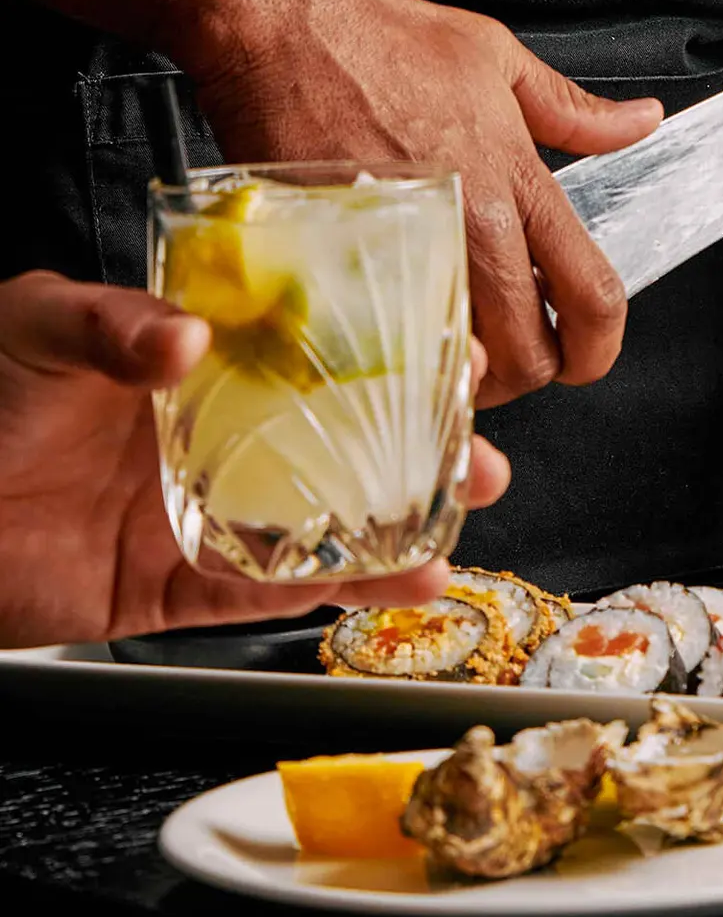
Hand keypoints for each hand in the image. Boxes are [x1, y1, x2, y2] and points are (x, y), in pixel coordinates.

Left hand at [0, 272, 510, 648]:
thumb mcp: (35, 322)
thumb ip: (112, 323)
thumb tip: (190, 336)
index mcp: (202, 364)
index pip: (319, 354)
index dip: (394, 354)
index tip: (457, 351)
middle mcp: (220, 438)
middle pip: (345, 447)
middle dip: (427, 455)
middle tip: (483, 458)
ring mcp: (204, 512)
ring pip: (323, 526)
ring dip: (397, 533)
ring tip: (453, 533)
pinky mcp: (173, 584)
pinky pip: (263, 591)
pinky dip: (328, 593)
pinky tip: (385, 583)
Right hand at [187, 0, 660, 405]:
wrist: (278, 29)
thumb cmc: (378, 38)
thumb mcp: (499, 59)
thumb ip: (576, 112)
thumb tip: (641, 121)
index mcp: (516, 183)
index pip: (591, 293)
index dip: (601, 346)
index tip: (588, 354)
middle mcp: (471, 224)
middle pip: (529, 352)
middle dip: (531, 372)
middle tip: (512, 359)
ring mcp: (405, 250)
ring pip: (460, 362)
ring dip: (467, 375)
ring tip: (456, 350)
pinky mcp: (339, 265)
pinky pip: (382, 347)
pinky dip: (396, 360)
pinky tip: (394, 338)